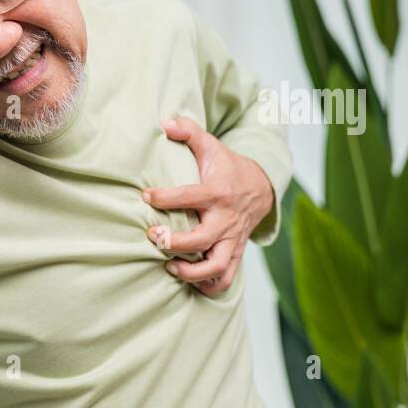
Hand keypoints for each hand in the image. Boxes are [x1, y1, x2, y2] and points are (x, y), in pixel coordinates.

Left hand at [142, 116, 274, 296]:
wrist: (261, 188)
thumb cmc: (227, 167)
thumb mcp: (211, 146)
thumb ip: (189, 132)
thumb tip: (165, 122)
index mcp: (216, 192)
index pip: (189, 196)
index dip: (164, 198)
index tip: (146, 196)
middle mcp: (225, 219)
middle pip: (202, 239)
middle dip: (175, 243)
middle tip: (154, 237)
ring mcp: (231, 239)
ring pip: (217, 266)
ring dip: (191, 272)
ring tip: (169, 267)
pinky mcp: (234, 253)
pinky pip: (225, 278)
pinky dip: (208, 286)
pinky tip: (187, 281)